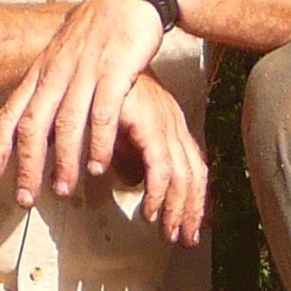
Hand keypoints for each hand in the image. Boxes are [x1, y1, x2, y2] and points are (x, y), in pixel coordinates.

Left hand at [0, 0, 173, 209]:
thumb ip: (50, 88)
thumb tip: (38, 122)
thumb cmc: (97, 30)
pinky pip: (101, 113)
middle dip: (25, 165)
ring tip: (63, 189)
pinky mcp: (113, 70)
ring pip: (65, 124)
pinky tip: (97, 165)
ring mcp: (84, 72)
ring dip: (62, 161)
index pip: (10, 114)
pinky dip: (97, 143)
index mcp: (41, 72)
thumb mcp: (63, 57)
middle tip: (25, 197)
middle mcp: (56, 73)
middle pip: (32, 125)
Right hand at [108, 72, 209, 245]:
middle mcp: (173, 122)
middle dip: (191, 212)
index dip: (194, 201)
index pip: (194, 168)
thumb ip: (128, 151)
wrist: (95, 51)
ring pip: (182, 176)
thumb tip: (132, 180)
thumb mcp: (118, 126)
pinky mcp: (150, 121)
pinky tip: (149, 210)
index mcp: (170, 122)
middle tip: (184, 240)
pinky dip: (158, 193)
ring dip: (175, 209)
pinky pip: (161, 166)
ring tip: (167, 232)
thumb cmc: (101, 86)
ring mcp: (165, 121)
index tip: (190, 228)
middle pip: (194, 176)